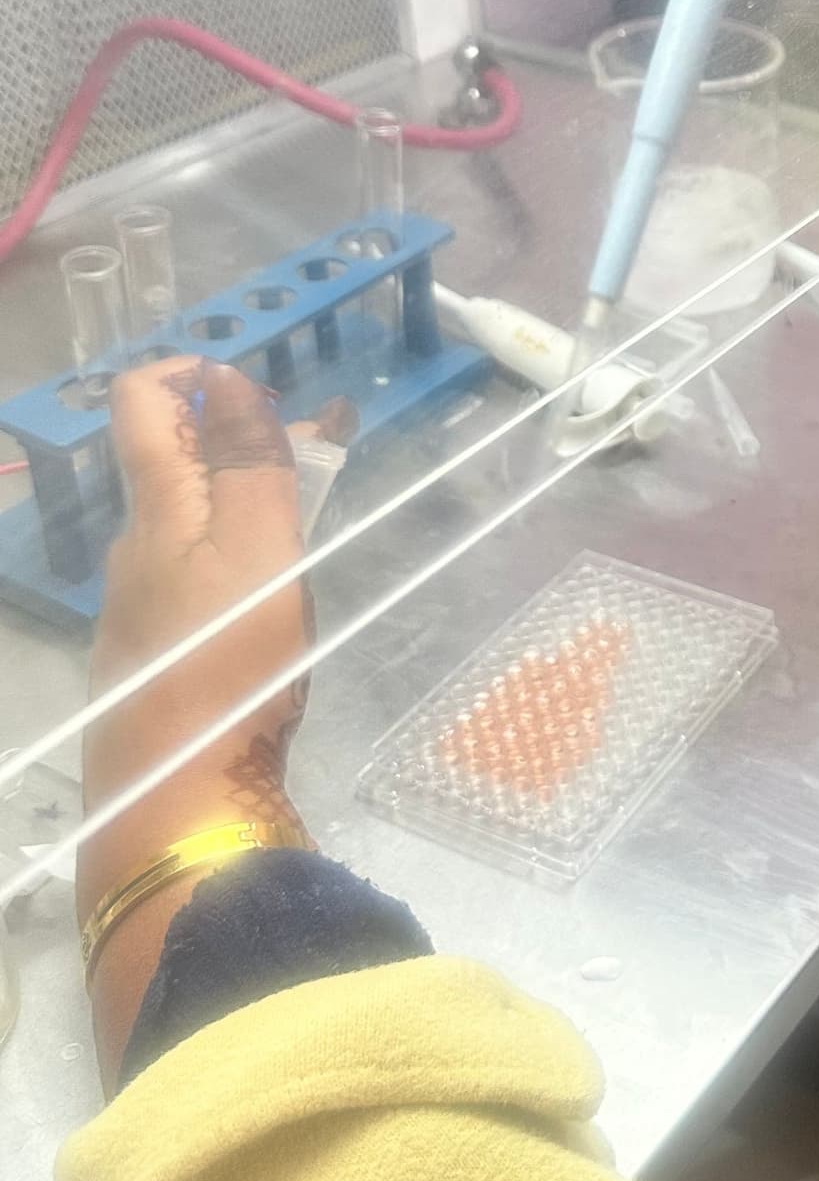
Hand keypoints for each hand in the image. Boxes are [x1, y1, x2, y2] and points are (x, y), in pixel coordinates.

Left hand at [78, 360, 327, 1075]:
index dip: (194, 372)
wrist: (182, 807)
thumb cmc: (226, 666)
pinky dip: (241, 554)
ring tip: (317, 506)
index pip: (143, 402)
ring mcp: (141, 608)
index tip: (265, 384)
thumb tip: (230, 381)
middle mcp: (134, 549)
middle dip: (242, 434)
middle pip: (172, 462)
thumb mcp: (257, 548)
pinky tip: (281, 589)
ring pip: (190, 521)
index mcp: (153, 510)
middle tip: (322, 439)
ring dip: (248, 494)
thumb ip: (249, 463)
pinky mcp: (162, 660)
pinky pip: (198, 576)